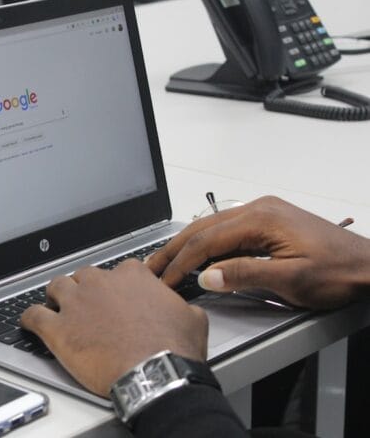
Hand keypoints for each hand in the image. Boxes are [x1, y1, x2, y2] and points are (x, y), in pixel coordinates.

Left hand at [20, 262, 207, 396]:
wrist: (155, 374)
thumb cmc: (173, 348)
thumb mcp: (191, 318)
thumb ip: (178, 305)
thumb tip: (182, 308)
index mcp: (132, 276)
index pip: (118, 270)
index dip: (117, 285)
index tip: (117, 296)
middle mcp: (99, 283)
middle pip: (83, 276)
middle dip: (85, 289)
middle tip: (88, 306)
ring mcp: (75, 304)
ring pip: (56, 287)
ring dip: (56, 296)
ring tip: (57, 308)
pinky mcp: (57, 329)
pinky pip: (33, 315)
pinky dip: (29, 318)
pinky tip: (28, 322)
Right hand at [147, 196, 369, 308]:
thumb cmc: (339, 272)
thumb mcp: (292, 279)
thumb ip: (245, 275)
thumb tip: (206, 275)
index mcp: (262, 218)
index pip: (207, 240)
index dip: (181, 262)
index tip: (164, 280)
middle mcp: (259, 209)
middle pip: (201, 228)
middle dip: (173, 249)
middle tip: (150, 268)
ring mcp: (262, 213)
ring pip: (210, 227)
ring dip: (185, 246)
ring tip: (164, 263)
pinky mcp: (267, 222)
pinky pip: (225, 231)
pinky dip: (204, 245)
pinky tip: (195, 257)